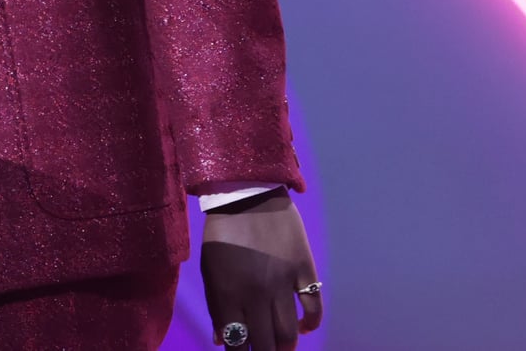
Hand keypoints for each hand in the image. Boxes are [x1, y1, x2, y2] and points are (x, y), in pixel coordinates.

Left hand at [200, 191, 321, 349]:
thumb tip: (222, 341)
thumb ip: (217, 308)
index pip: (237, 343)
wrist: (246, 191)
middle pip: (266, 344)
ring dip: (286, 347)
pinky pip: (314, 308)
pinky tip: (304, 327)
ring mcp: (282, 282)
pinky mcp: (304, 269)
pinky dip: (311, 324)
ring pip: (290, 334)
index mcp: (227, 294)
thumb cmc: (222, 232)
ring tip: (282, 347)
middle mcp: (255, 293)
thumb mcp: (210, 269)